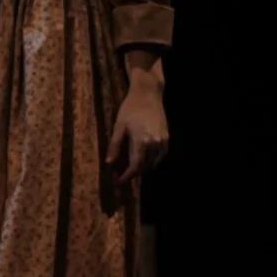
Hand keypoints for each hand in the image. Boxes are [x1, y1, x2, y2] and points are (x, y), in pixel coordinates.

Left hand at [104, 65, 169, 183]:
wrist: (148, 95)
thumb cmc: (130, 108)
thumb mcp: (119, 126)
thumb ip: (115, 145)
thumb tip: (109, 163)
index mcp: (142, 141)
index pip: (136, 167)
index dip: (127, 176)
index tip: (118, 182)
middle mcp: (155, 144)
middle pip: (145, 167)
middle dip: (133, 173)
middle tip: (122, 174)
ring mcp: (163, 142)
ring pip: (154, 163)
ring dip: (143, 168)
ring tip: (131, 167)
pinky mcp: (167, 138)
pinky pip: (160, 156)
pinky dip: (152, 161)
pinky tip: (143, 158)